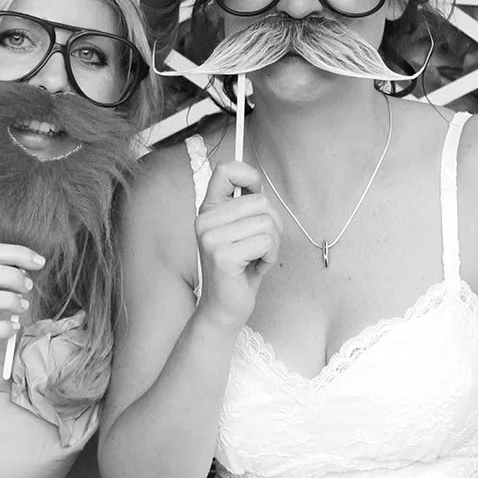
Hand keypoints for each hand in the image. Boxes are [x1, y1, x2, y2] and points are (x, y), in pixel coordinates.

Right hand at [195, 158, 282, 332]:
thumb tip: (256, 181)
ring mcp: (211, 238)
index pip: (226, 170)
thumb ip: (246, 205)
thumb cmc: (240, 268)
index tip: (255, 195)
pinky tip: (256, 268)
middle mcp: (205, 220)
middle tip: (261, 246)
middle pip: (260, 201)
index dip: (249, 177)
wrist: (225, 307)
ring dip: (272, 244)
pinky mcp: (222, 256)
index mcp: (208, 210)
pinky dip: (270, 257)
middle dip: (273, 225)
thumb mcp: (242, 231)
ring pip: (266, 223)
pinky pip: (266, 242)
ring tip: (257, 258)